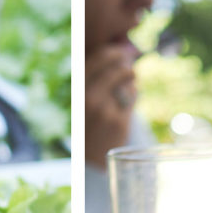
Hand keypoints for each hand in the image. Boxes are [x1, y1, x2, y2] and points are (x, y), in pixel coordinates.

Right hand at [85, 43, 138, 168]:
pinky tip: (129, 96)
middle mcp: (89, 100)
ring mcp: (105, 110)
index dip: (112, 52)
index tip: (120, 51)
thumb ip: (96, 80)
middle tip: (130, 66)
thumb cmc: (88, 126)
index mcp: (78, 92)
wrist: (89, 161)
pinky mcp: (119, 121)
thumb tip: (122, 54)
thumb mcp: (84, 102)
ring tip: (130, 81)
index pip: (97, 60)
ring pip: (127, 81)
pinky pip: (132, 97)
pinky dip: (133, 93)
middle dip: (127, 64)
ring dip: (131, 79)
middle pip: (116, 68)